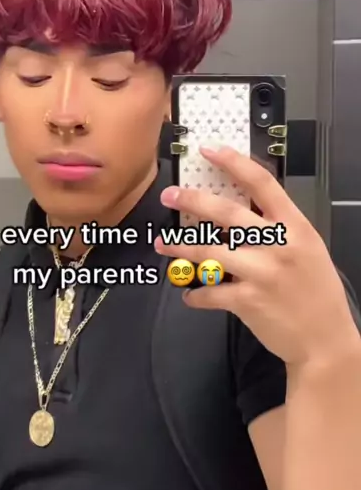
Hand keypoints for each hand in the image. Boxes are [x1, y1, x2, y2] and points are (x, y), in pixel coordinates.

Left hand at [155, 146, 359, 367]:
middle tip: (170, 196)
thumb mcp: (306, 248)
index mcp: (295, 226)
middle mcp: (278, 245)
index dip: (233, 163)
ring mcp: (262, 273)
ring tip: (164, 245)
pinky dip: (196, 294)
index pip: (262, 183)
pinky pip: (210, 292)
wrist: (325, 339)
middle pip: (227, 213)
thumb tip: (237, 212)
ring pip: (210, 252)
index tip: (209, 151)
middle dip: (192, 201)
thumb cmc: (316, 291)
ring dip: (181, 248)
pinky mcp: (248, 301)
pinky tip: (190, 294)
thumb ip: (277, 229)